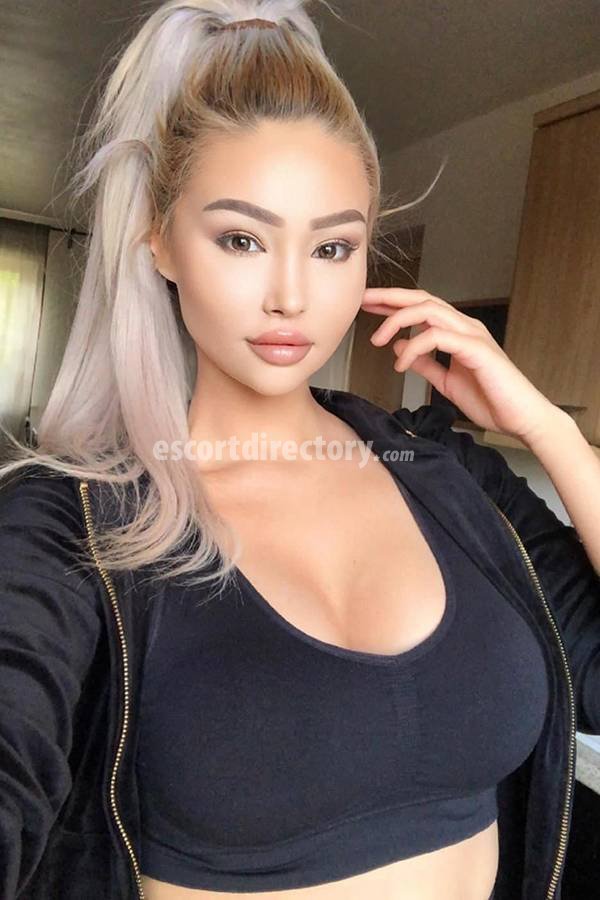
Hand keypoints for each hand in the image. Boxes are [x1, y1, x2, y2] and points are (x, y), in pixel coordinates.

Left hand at [361, 286, 560, 443]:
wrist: (521, 418)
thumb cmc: (491, 400)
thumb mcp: (446, 381)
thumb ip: (425, 363)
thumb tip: (400, 348)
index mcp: (458, 332)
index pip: (421, 307)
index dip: (393, 303)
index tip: (368, 304)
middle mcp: (465, 327)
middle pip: (422, 299)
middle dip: (389, 297)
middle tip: (363, 300)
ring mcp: (472, 335)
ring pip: (428, 311)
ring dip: (397, 321)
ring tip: (377, 339)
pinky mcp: (476, 349)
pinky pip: (438, 337)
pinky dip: (415, 348)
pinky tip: (401, 364)